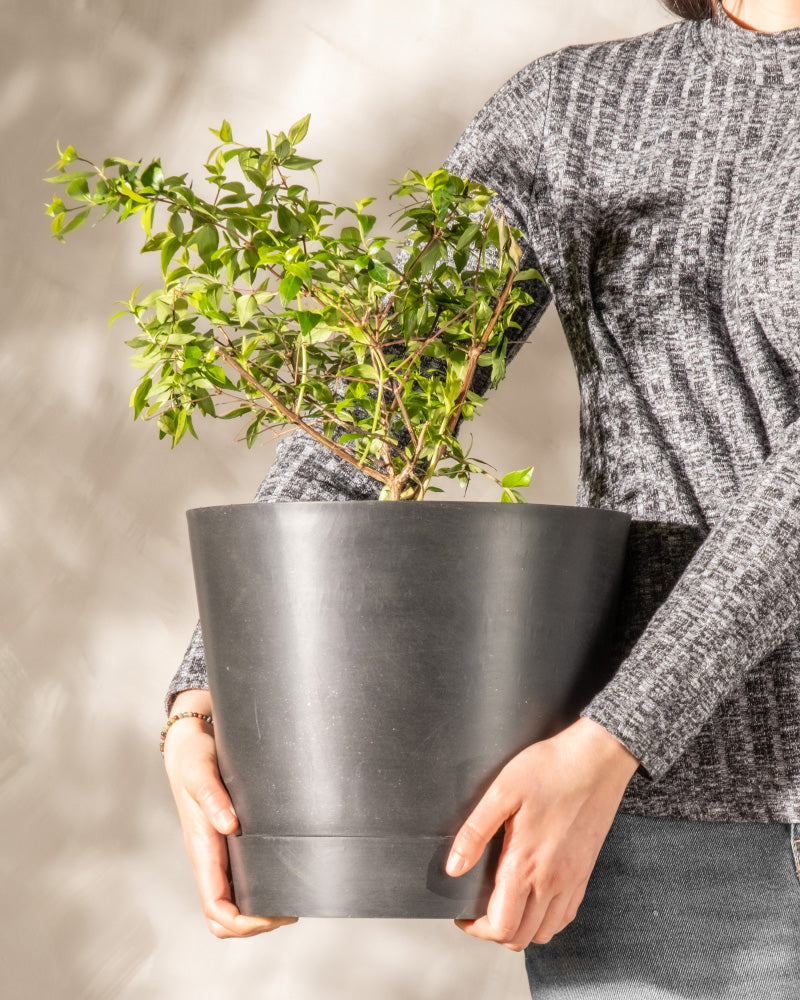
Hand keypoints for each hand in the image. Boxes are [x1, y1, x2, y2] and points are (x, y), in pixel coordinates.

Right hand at [163, 690, 298, 937]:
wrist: (191, 742)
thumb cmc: (193, 759)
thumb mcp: (200, 773)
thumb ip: (212, 797)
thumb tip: (230, 825)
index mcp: (202, 851)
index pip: (216, 908)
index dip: (243, 923)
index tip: (273, 914)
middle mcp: (210, 858)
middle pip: (225, 916)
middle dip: (256, 923)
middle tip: (290, 909)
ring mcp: (219, 852)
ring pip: (234, 900)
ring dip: (260, 909)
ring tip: (293, 897)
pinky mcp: (229, 840)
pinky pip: (242, 877)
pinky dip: (262, 886)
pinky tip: (284, 874)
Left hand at [447, 716, 638, 950]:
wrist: (597, 759)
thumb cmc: (551, 768)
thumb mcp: (502, 791)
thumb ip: (475, 832)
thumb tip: (453, 867)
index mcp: (526, 863)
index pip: (500, 925)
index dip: (475, 928)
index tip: (463, 914)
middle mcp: (552, 880)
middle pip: (521, 937)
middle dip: (494, 931)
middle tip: (478, 911)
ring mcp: (572, 879)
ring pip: (545, 931)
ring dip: (521, 928)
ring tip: (503, 905)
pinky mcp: (585, 872)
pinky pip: (566, 915)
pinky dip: (547, 919)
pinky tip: (534, 898)